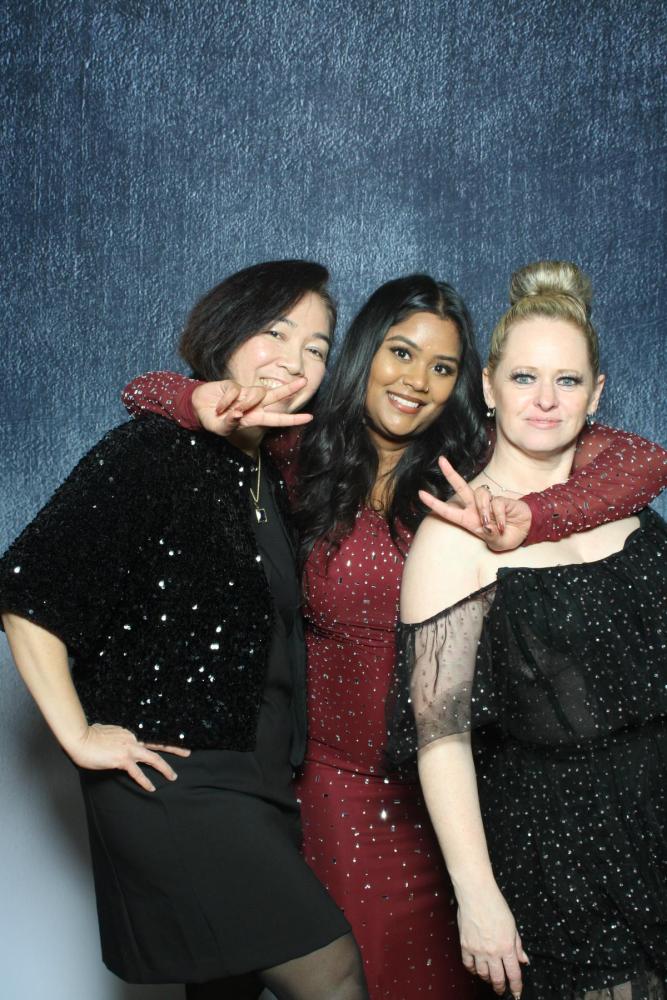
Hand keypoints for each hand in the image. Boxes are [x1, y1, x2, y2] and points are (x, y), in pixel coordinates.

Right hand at [67, 723, 190, 791]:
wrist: (79, 738)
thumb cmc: (88, 736)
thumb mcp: (107, 732)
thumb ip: (115, 736)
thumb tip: (114, 740)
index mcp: (129, 732)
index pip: (149, 738)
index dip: (161, 741)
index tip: (172, 742)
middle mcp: (132, 738)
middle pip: (158, 743)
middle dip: (174, 748)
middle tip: (187, 752)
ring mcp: (128, 748)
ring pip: (153, 758)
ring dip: (165, 768)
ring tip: (173, 776)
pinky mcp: (122, 759)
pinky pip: (137, 772)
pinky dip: (145, 781)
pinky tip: (151, 787)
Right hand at [192, 378, 312, 435]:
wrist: (196, 408)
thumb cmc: (212, 421)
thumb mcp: (221, 428)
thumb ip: (231, 423)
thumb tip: (240, 414)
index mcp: (254, 418)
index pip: (277, 419)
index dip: (292, 419)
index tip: (309, 418)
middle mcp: (252, 405)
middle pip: (275, 396)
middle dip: (289, 389)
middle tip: (304, 382)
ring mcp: (244, 394)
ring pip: (257, 393)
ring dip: (246, 403)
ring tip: (231, 411)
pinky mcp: (234, 385)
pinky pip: (236, 390)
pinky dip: (227, 400)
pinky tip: (220, 406)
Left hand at [418, 457, 532, 551]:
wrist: (526, 531)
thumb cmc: (506, 536)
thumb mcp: (496, 543)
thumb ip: (490, 536)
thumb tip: (486, 524)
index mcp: (468, 520)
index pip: (448, 511)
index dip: (434, 503)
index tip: (420, 494)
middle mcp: (475, 508)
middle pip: (461, 487)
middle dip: (451, 473)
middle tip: (441, 460)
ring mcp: (488, 502)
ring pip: (479, 496)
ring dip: (484, 511)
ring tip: (492, 525)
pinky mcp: (501, 499)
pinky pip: (496, 504)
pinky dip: (499, 517)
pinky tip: (503, 524)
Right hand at [457, 886, 528, 996]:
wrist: (476, 894)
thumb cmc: (496, 905)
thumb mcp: (512, 926)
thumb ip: (517, 945)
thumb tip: (523, 960)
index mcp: (507, 947)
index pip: (514, 974)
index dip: (516, 987)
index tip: (516, 993)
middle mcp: (493, 952)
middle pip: (497, 979)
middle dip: (500, 987)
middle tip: (501, 990)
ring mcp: (478, 950)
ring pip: (482, 974)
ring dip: (487, 979)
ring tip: (490, 978)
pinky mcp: (465, 945)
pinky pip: (468, 965)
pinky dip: (472, 970)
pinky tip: (476, 969)